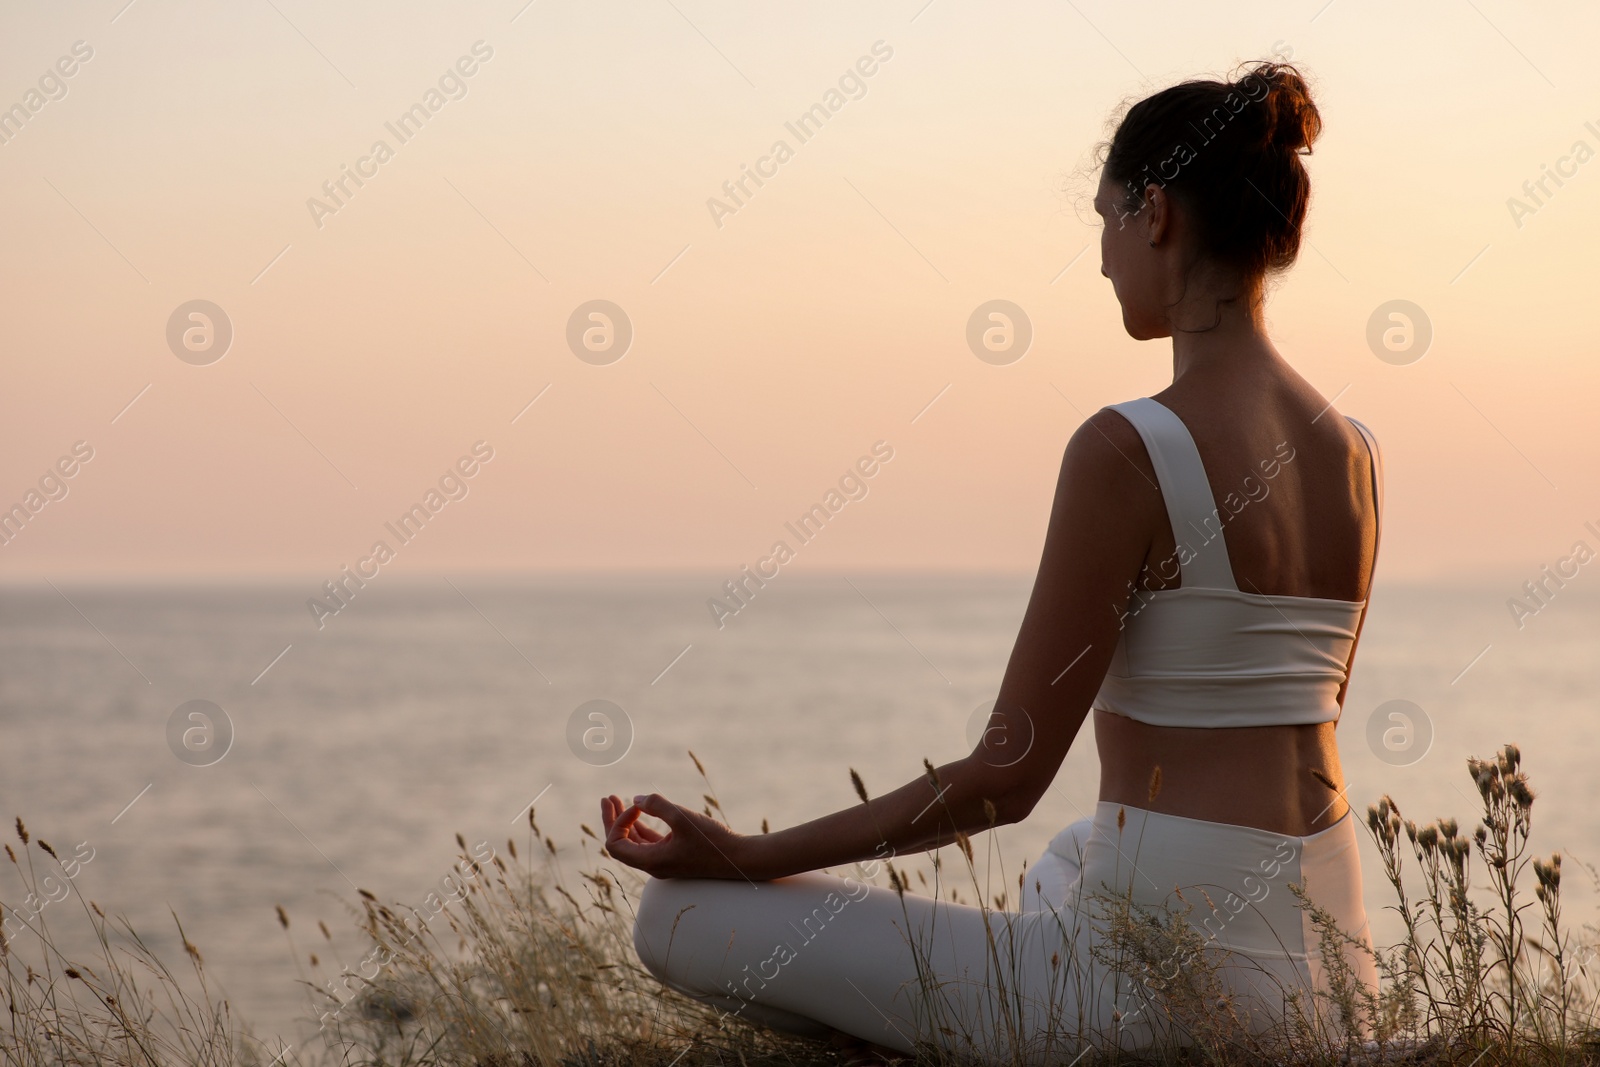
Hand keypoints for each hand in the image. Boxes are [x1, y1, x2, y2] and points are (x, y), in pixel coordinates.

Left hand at [599, 793, 752, 879]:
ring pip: (635, 843)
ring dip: (626, 821)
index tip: (637, 805)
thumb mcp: (684, 818)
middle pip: (621, 844)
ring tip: (618, 800)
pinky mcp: (674, 855)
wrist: (739, 858)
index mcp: (651, 862)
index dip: (618, 822)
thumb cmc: (713, 840)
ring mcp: (663, 861)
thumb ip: (658, 806)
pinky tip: (640, 812)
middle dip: (613, 820)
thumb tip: (637, 799)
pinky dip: (641, 827)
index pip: (616, 845)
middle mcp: (653, 865)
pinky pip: (649, 843)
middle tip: (608, 798)